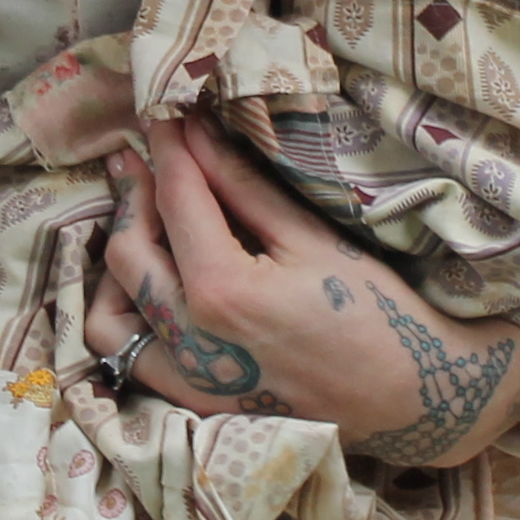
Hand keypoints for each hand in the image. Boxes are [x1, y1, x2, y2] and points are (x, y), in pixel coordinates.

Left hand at [89, 116, 519, 466]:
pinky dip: (127, 318)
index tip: (164, 116)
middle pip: (127, 249)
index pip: (175, 199)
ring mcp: (186, 380)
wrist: (409, 398)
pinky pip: (129, 359)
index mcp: (219, 290)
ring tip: (141, 225)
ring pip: (109, 312)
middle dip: (133, 194)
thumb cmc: (373, 311)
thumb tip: (194, 133)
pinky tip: (150, 287)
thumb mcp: (310, 237)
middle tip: (145, 159)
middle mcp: (189, 339)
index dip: (167, 148)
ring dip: (117, 262)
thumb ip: (240, 185)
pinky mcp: (193, 404)